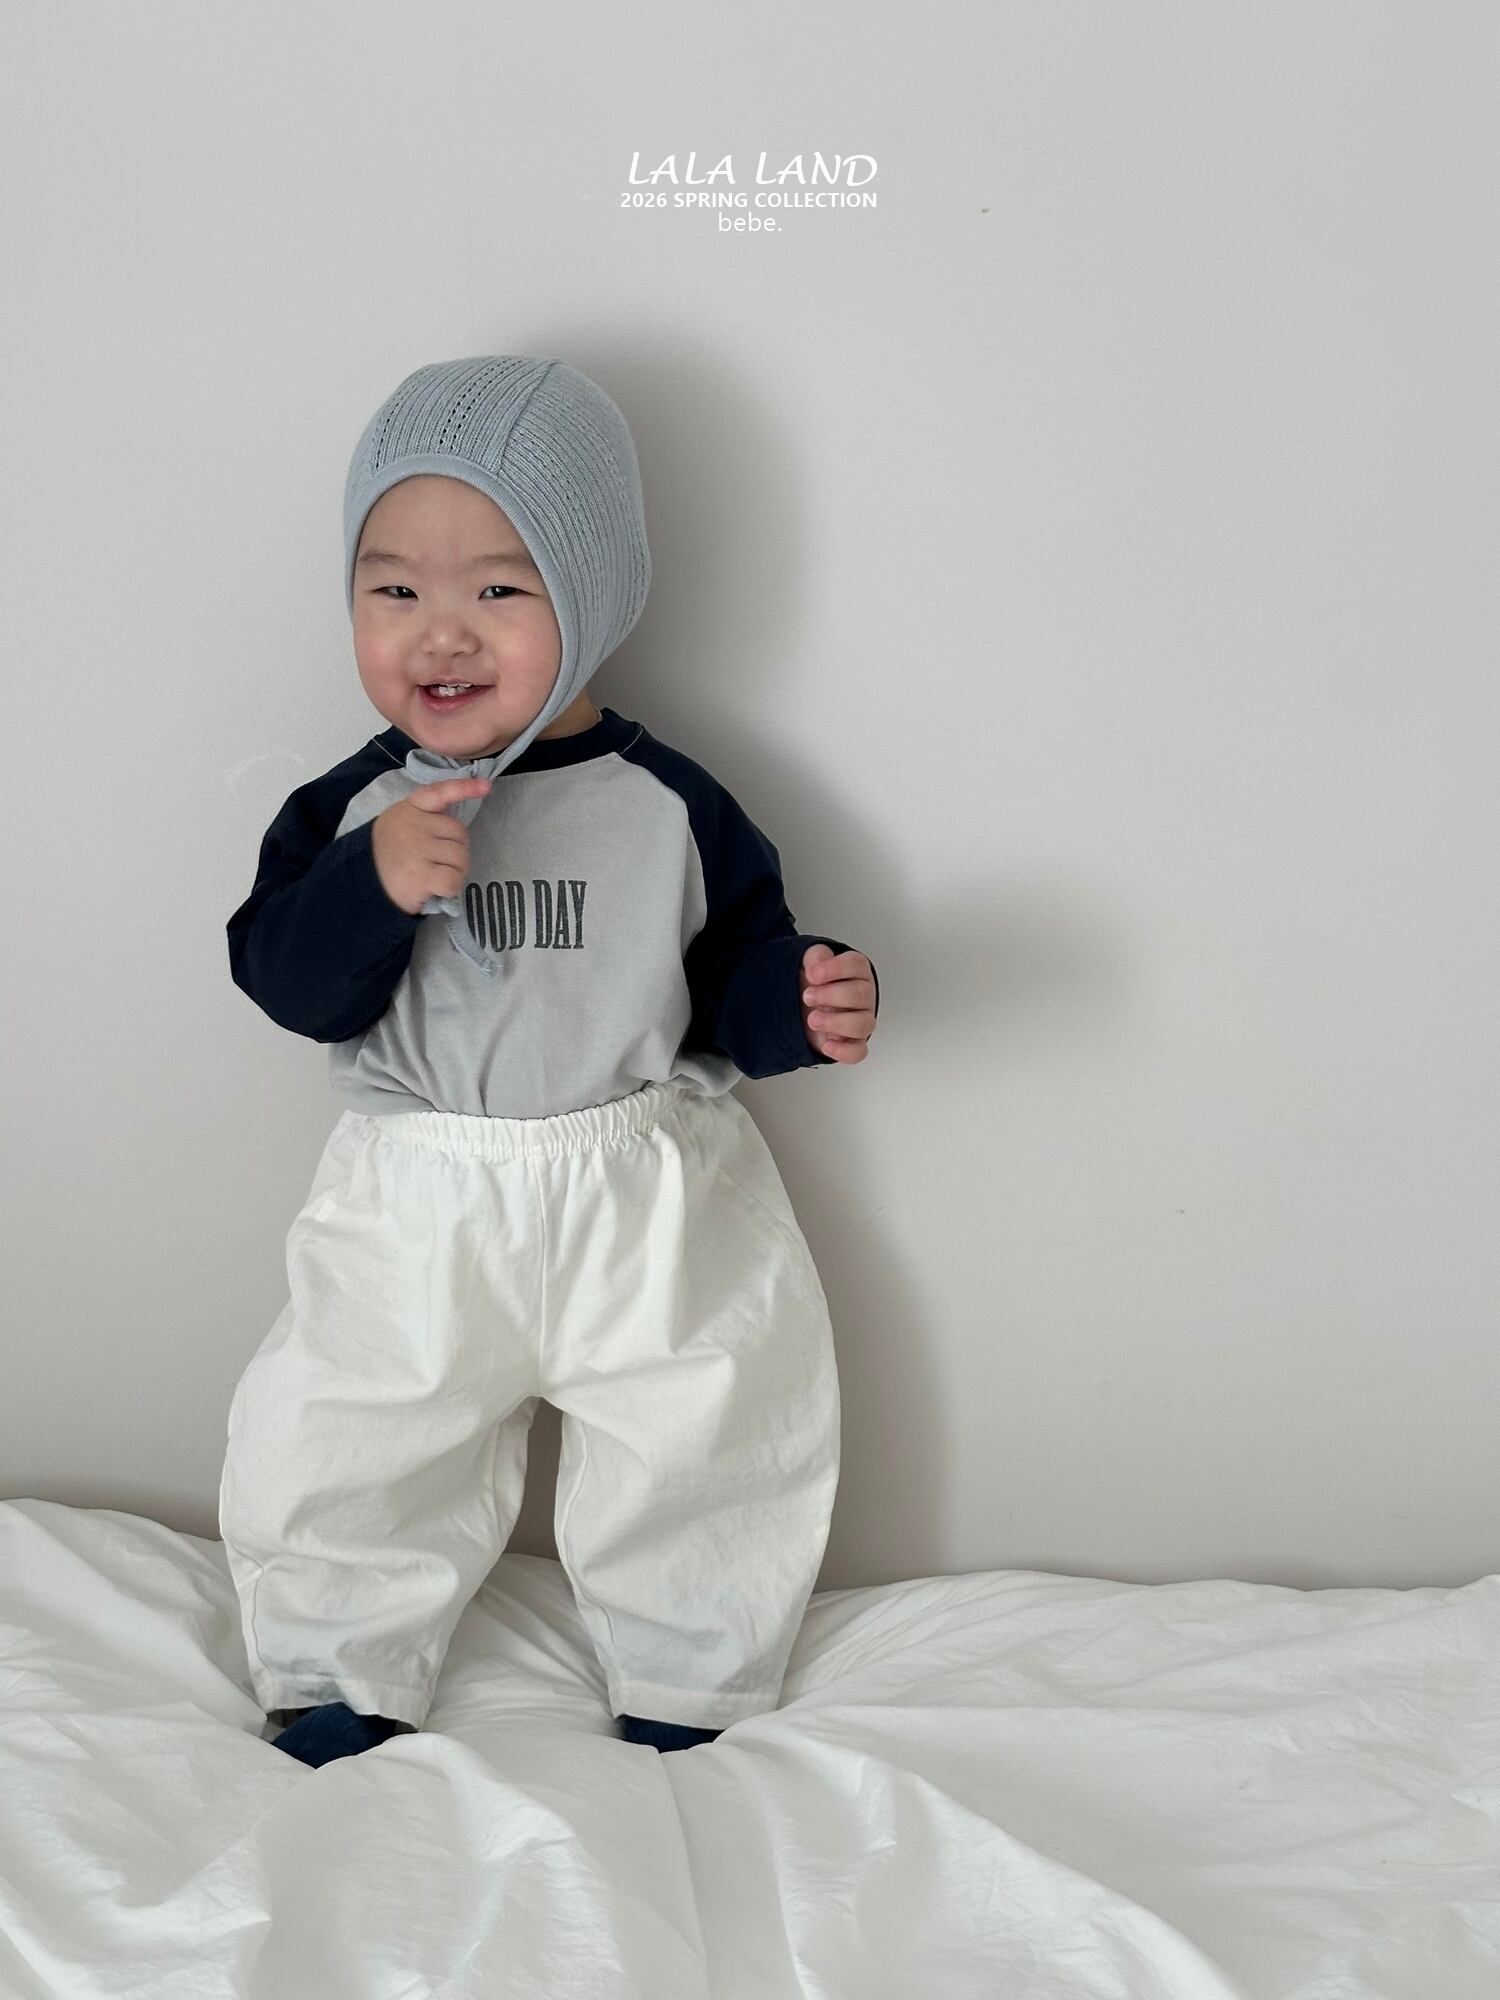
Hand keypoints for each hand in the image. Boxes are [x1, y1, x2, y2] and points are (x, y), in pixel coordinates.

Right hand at [371, 776, 491, 915]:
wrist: (362, 885)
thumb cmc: (389, 855)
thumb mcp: (400, 825)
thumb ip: (425, 818)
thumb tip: (458, 829)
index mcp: (409, 809)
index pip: (440, 792)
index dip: (464, 788)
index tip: (486, 786)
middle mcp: (413, 825)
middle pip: (460, 834)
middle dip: (457, 851)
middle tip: (439, 864)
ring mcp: (417, 850)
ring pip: (460, 858)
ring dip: (455, 871)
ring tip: (435, 876)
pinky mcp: (421, 875)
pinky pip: (454, 880)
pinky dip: (451, 888)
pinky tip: (435, 888)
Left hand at [800, 944, 877, 1062]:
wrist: (810, 1005)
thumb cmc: (817, 984)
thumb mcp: (813, 963)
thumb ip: (816, 958)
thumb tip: (816, 966)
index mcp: (856, 972)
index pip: (856, 965)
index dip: (835, 968)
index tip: (813, 974)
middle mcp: (864, 996)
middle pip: (859, 994)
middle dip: (829, 995)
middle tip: (808, 996)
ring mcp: (861, 1020)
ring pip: (863, 1024)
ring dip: (835, 1022)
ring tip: (813, 1019)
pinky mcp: (854, 1042)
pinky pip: (858, 1051)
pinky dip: (843, 1051)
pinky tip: (827, 1044)